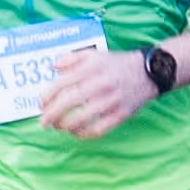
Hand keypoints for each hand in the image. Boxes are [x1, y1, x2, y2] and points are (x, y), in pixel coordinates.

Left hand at [38, 45, 154, 138]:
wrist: (149, 72)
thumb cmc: (117, 64)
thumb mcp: (94, 54)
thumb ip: (72, 58)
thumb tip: (53, 66)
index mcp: (92, 68)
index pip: (63, 83)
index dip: (48, 95)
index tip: (41, 104)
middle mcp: (100, 84)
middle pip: (70, 101)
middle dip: (52, 114)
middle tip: (43, 122)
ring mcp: (111, 100)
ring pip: (82, 118)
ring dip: (65, 126)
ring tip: (58, 127)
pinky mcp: (121, 114)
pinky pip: (99, 129)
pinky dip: (84, 134)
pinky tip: (76, 133)